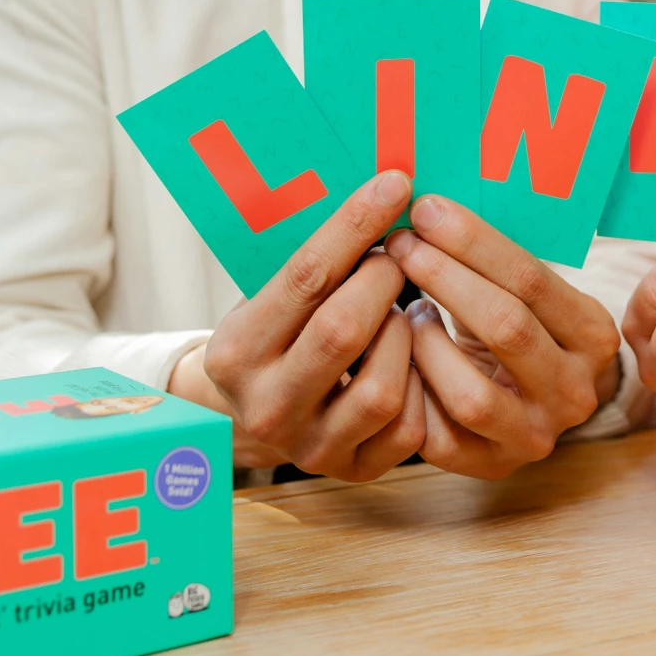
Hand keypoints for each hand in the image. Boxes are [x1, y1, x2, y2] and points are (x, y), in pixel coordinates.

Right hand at [171, 169, 426, 480]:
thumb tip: (383, 190)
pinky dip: (421, 383)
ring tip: (402, 310)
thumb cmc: (278, 334)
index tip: (395, 183)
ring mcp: (309, 447)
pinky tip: (412, 354)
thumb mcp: (271, 298)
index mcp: (235, 353)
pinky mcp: (352, 471)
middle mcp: (265, 407)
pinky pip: (407, 428)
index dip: (355, 225)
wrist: (258, 413)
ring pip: (381, 388)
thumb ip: (315, 262)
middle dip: (384, 280)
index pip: (305, 276)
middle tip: (398, 256)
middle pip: (343, 330)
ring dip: (404, 335)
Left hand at [382, 194, 623, 478]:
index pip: (531, 280)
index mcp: (594, 335)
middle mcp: (575, 392)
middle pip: (506, 328)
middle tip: (400, 243)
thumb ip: (494, 259)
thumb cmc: (520, 328)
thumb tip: (426, 205)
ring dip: (425, 343)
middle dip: (445, 277)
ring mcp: (535, 436)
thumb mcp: (530, 294)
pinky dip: (409, 388)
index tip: (425, 208)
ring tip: (404, 308)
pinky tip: (395, 352)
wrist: (536, 403)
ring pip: (471, 393)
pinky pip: (438, 433)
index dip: (473, 241)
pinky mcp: (490, 465)